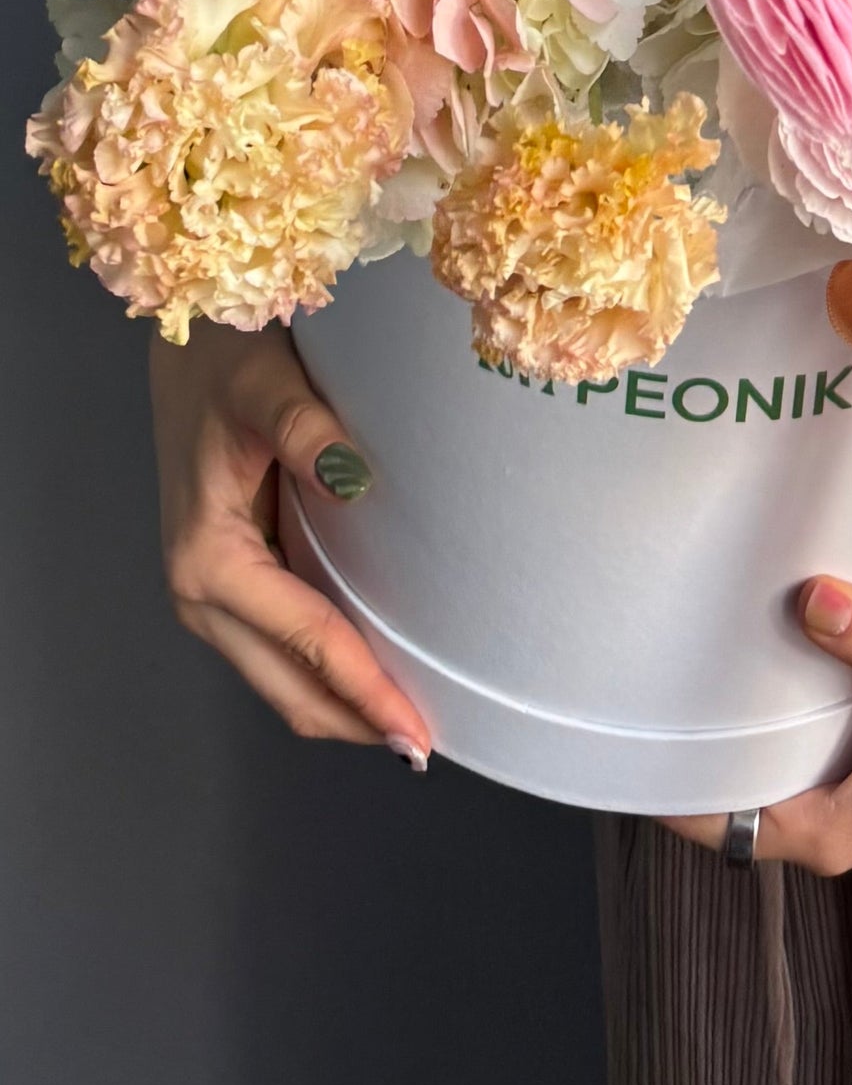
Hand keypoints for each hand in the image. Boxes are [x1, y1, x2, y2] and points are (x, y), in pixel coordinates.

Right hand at [149, 322, 430, 766]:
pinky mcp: (230, 578)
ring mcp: (212, 592)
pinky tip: (372, 669)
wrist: (190, 338)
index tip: (417, 734)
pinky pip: (280, 646)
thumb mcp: (266, 385)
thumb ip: (305, 429)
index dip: (365, 691)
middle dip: (356, 720)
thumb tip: (352, 478)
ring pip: (281, 677)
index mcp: (209, 558)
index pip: (307, 642)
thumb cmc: (227, 359)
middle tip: (428, 746)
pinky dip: (324, 669)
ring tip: (410, 720)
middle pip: (287, 688)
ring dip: (341, 702)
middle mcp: (201, 591)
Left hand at [662, 578, 851, 873]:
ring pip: (754, 765)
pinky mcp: (850, 766)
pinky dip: (764, 706)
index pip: (715, 822)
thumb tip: (813, 595)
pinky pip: (784, 743)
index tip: (628, 727)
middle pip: (726, 791)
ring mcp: (833, 796)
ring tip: (683, 655)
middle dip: (688, 741)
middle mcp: (820, 823)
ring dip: (727, 721)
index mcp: (824, 833)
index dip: (665, 782)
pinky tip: (751, 652)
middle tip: (649, 671)